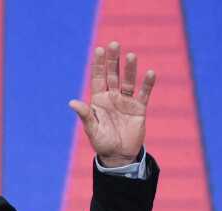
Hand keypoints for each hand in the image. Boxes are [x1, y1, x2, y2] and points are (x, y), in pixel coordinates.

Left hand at [69, 41, 155, 166]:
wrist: (119, 156)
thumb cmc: (102, 143)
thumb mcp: (92, 130)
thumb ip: (85, 115)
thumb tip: (72, 102)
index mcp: (98, 101)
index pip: (98, 78)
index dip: (98, 65)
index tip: (99, 50)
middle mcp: (112, 98)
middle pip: (113, 75)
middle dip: (113, 60)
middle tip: (114, 44)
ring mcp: (126, 102)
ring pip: (128, 81)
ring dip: (130, 68)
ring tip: (131, 55)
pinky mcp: (139, 108)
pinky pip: (144, 93)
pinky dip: (147, 84)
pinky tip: (150, 73)